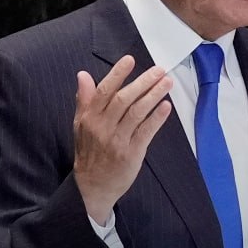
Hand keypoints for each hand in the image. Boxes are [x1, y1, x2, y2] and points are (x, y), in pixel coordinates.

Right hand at [72, 55, 172, 222]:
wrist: (92, 187)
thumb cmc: (89, 152)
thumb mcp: (80, 125)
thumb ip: (84, 100)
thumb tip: (82, 75)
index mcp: (90, 118)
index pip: (104, 91)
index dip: (117, 74)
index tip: (130, 60)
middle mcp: (103, 128)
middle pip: (123, 99)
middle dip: (143, 82)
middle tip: (159, 69)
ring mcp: (117, 141)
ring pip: (136, 113)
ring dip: (153, 95)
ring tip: (167, 82)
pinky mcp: (131, 154)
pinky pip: (146, 132)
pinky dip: (156, 118)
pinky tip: (166, 106)